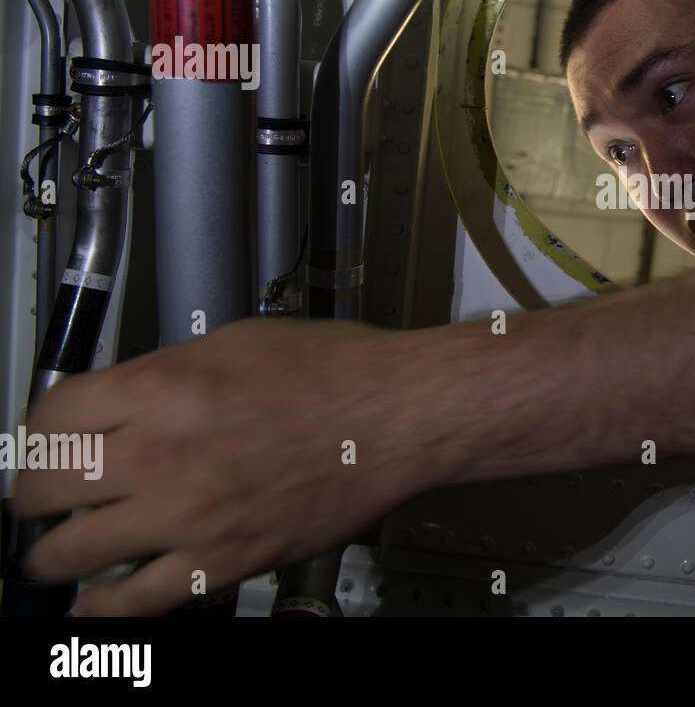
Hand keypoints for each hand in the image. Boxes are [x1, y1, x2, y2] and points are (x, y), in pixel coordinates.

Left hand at [13, 317, 419, 615]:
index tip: (43, 442)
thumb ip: (166, 375)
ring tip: (58, 551)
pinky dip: (101, 608)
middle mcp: (161, 454)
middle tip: (42, 497)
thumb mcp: (235, 343)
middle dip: (33, 495)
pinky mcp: (224, 561)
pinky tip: (98, 599)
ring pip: (68, 555)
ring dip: (52, 554)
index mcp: (161, 388)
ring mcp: (188, 515)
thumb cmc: (340, 372)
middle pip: (39, 489)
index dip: (35, 432)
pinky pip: (134, 603)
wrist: (400, 416)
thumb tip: (124, 403)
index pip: (47, 419)